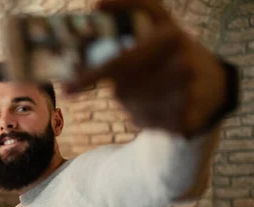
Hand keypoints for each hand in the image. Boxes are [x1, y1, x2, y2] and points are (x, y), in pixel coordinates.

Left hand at [65, 0, 226, 135]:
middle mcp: (181, 66)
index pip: (120, 62)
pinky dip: (145, 115)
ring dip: (132, 101)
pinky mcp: (185, 121)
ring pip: (131, 107)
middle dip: (118, 89)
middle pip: (122, 90)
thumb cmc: (175, 51)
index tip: (67, 89)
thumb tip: (97, 4)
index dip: (90, 77)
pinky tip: (160, 105)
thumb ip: (132, 7)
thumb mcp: (161, 22)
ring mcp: (185, 96)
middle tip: (115, 87)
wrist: (213, 87)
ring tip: (151, 90)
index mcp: (171, 37)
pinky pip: (145, 122)